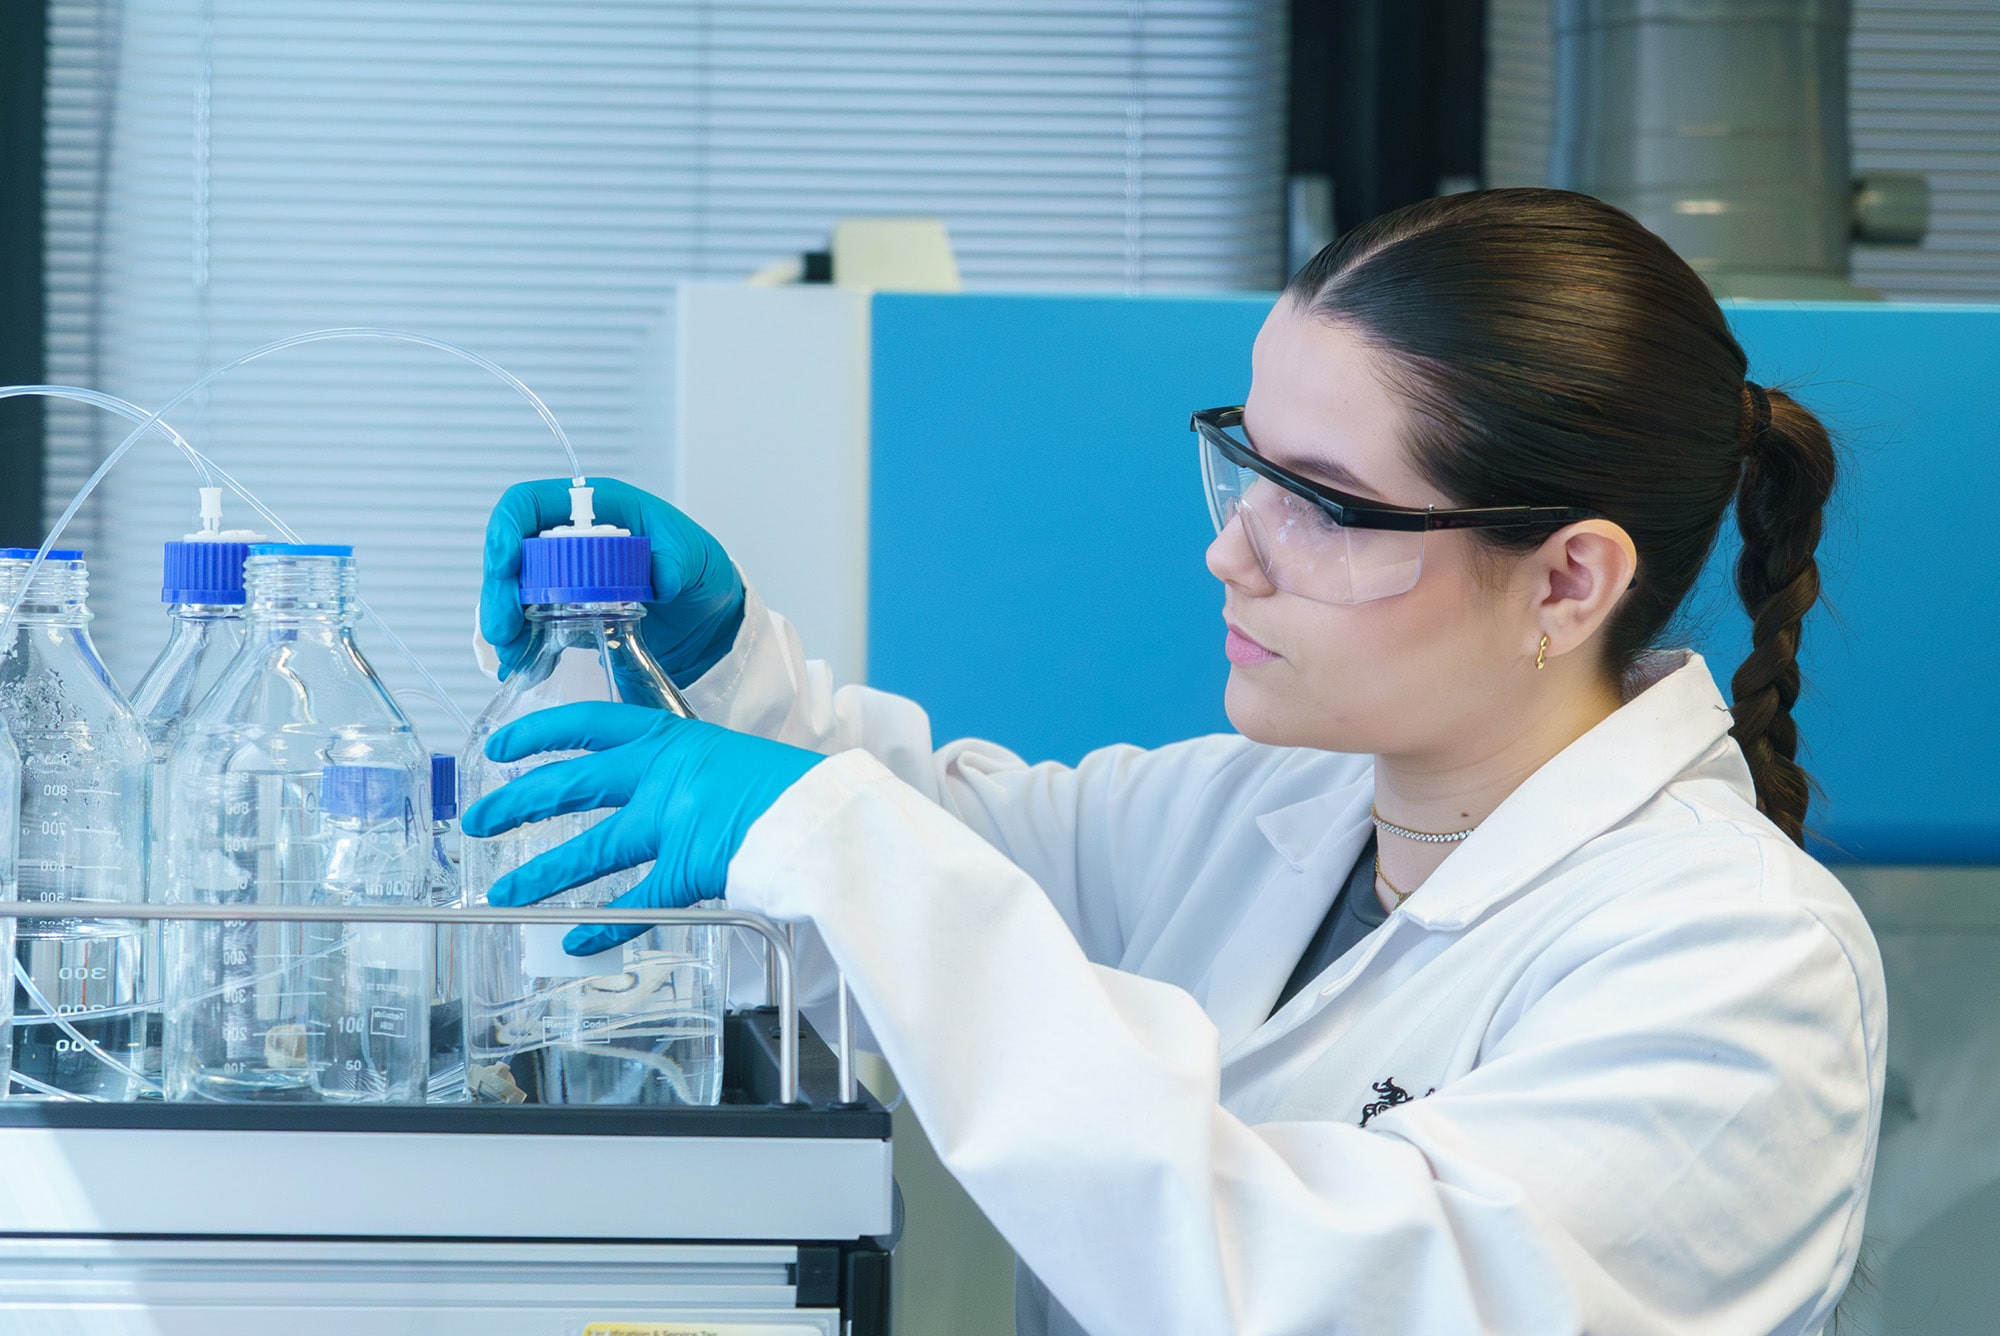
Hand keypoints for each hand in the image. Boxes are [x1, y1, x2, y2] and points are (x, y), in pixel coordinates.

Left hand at [460, 702, 822, 954]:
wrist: (828, 815)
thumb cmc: (789, 787)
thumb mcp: (727, 758)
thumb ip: (683, 773)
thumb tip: (650, 788)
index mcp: (672, 738)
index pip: (589, 722)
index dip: (538, 733)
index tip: (502, 745)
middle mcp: (663, 776)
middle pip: (571, 785)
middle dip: (517, 803)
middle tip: (477, 821)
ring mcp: (672, 824)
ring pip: (589, 849)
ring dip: (541, 873)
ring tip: (503, 893)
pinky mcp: (687, 871)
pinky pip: (633, 904)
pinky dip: (601, 926)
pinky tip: (572, 940)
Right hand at [481, 477, 745, 684]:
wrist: (705, 615)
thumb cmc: (697, 568)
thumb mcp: (696, 557)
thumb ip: (679, 560)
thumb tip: (660, 578)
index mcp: (595, 508)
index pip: (532, 503)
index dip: (509, 527)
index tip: (504, 562)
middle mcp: (570, 538)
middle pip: (513, 554)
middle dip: (500, 592)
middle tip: (503, 630)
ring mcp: (564, 577)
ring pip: (515, 593)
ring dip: (506, 625)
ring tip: (512, 656)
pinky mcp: (565, 613)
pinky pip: (531, 625)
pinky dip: (523, 645)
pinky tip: (523, 666)